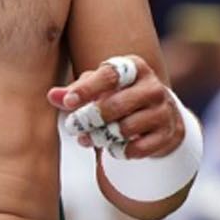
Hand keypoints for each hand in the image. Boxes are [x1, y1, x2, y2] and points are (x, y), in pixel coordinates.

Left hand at [47, 56, 184, 161]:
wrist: (159, 116)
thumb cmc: (119, 96)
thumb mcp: (98, 89)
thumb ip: (75, 92)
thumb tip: (52, 95)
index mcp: (134, 67)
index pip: (110, 75)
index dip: (87, 89)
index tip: (68, 103)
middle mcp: (152, 86)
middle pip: (116, 105)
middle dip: (90, 119)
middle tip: (73, 127)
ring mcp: (163, 110)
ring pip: (126, 129)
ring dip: (102, 137)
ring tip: (91, 138)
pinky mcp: (167, 134)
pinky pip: (138, 148)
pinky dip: (120, 151)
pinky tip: (113, 148)